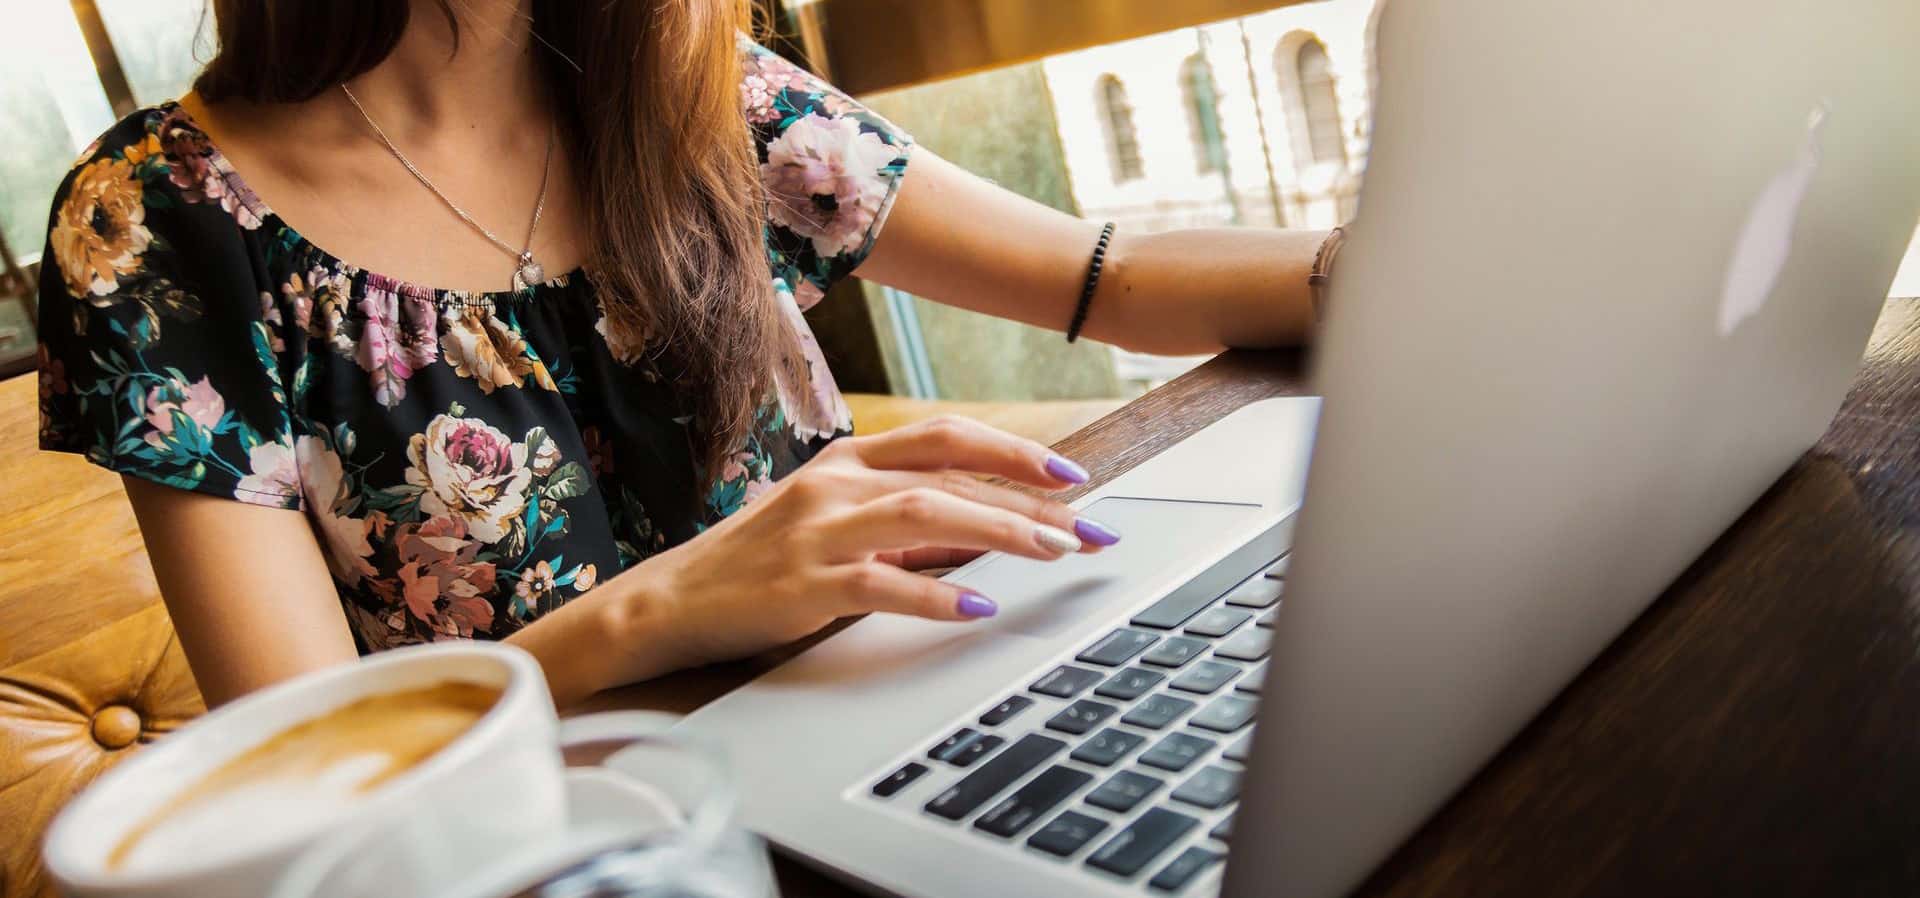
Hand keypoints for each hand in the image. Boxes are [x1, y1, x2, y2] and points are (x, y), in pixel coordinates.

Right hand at [614, 416, 1121, 671]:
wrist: (671, 601)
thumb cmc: (760, 564)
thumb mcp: (833, 524)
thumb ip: (903, 519)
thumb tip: (988, 528)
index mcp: (848, 460)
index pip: (946, 437)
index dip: (1014, 451)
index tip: (1073, 477)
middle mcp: (836, 483)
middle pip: (950, 473)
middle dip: (1031, 500)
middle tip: (1090, 529)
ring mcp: (818, 531)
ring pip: (926, 513)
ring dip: (1000, 531)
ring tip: (1054, 553)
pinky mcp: (802, 585)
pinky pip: (882, 583)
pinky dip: (936, 593)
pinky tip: (977, 606)